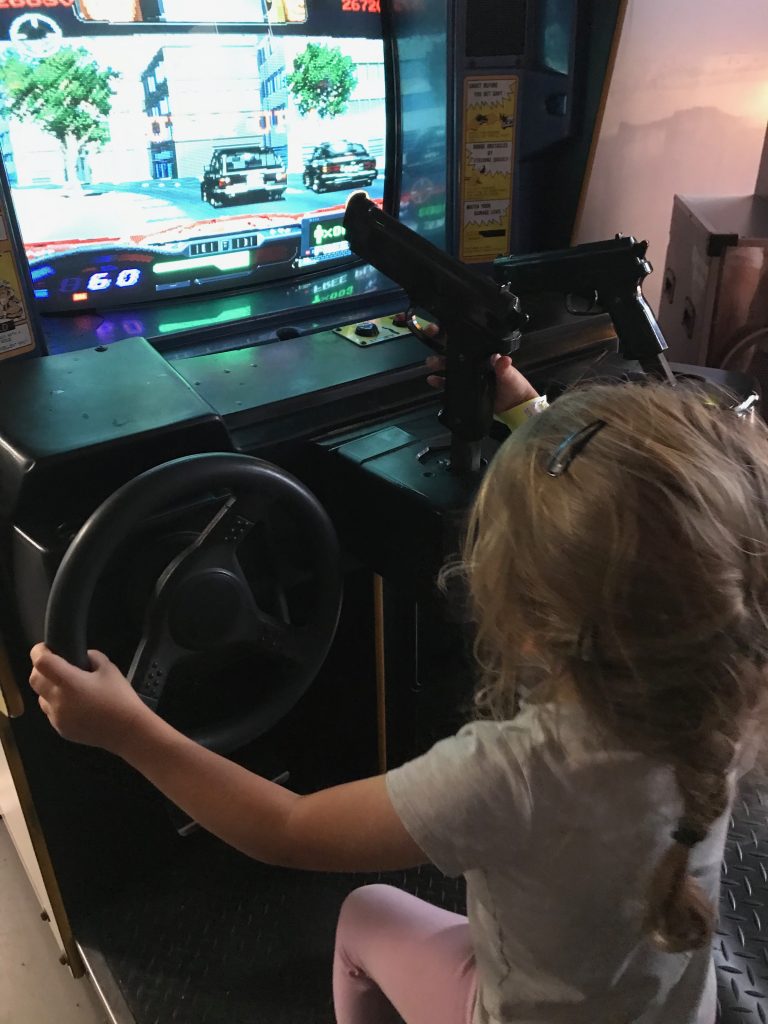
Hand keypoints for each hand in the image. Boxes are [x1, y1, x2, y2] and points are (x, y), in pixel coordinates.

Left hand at [29, 644, 150, 754]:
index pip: (41, 662)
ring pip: (40, 697)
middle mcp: (58, 700)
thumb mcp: (110, 669)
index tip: (45, 648)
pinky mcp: (61, 729)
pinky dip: (56, 705)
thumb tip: (82, 658)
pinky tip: (75, 705)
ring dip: (47, 688)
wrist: (127, 730)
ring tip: (67, 688)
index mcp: (69, 682)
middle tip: (55, 665)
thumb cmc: (120, 698)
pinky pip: (51, 712)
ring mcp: (57, 717)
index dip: (39, 651)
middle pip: (34, 679)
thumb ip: (93, 657)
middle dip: (40, 669)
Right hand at [422, 324, 537, 413]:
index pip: (466, 341)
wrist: (514, 406)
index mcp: (483, 354)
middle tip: (431, 341)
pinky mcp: (463, 389)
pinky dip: (439, 382)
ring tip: (431, 364)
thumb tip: (502, 359)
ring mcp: (467, 375)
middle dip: (439, 347)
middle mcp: (473, 362)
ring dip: (438, 364)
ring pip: (448, 366)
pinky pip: (449, 384)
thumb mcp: (510, 374)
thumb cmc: (514, 385)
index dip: (452, 333)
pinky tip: (433, 380)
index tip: (440, 328)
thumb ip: (504, 367)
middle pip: (453, 352)